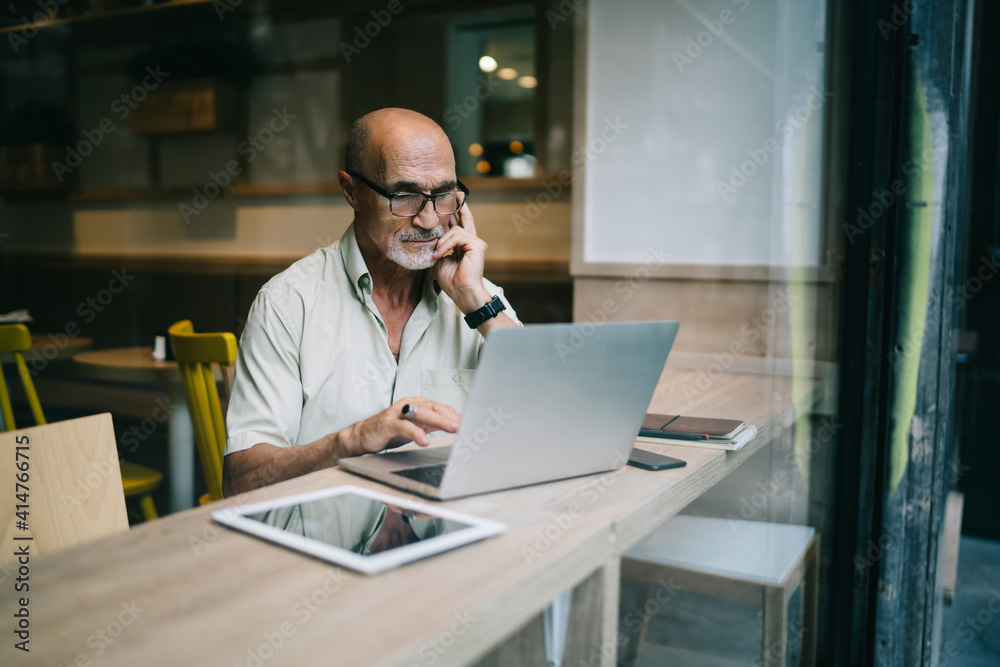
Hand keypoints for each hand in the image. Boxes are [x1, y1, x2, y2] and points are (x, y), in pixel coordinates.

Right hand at [339, 397, 460, 456]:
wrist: (363, 436)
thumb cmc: (392, 431)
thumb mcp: (416, 427)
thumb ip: (433, 424)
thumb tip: (456, 425)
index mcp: (418, 405)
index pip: (442, 408)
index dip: (457, 415)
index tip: (472, 423)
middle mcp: (409, 405)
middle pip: (434, 408)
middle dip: (452, 417)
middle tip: (466, 425)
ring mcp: (397, 413)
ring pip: (422, 414)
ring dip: (439, 421)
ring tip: (453, 428)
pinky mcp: (387, 423)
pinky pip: (404, 427)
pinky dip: (415, 433)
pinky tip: (424, 440)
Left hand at [432, 205, 491, 313]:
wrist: (462, 292)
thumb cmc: (451, 280)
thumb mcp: (439, 259)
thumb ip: (438, 245)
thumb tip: (432, 234)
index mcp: (463, 245)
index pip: (459, 224)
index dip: (454, 212)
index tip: (449, 200)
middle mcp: (472, 241)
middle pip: (465, 218)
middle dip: (458, 205)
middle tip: (454, 192)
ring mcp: (476, 242)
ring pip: (454, 229)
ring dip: (441, 242)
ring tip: (436, 254)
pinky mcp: (478, 245)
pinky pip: (457, 236)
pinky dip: (446, 245)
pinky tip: (440, 254)